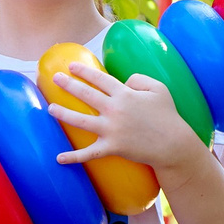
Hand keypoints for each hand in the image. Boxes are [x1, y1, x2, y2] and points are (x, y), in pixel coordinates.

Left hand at [45, 61, 204, 172]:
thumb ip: (139, 79)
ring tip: (50, 108)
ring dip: (63, 114)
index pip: (100, 79)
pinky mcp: (112, 147)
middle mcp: (115, 109)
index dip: (84, 71)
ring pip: (81, 120)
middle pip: (86, 94)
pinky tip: (58, 158)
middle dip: (68, 84)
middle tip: (55, 78)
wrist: (173, 144)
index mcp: (125, 94)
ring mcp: (111, 129)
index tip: (71, 66)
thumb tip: (122, 82)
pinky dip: (73, 157)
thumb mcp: (158, 89)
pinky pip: (89, 153)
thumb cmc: (167, 115)